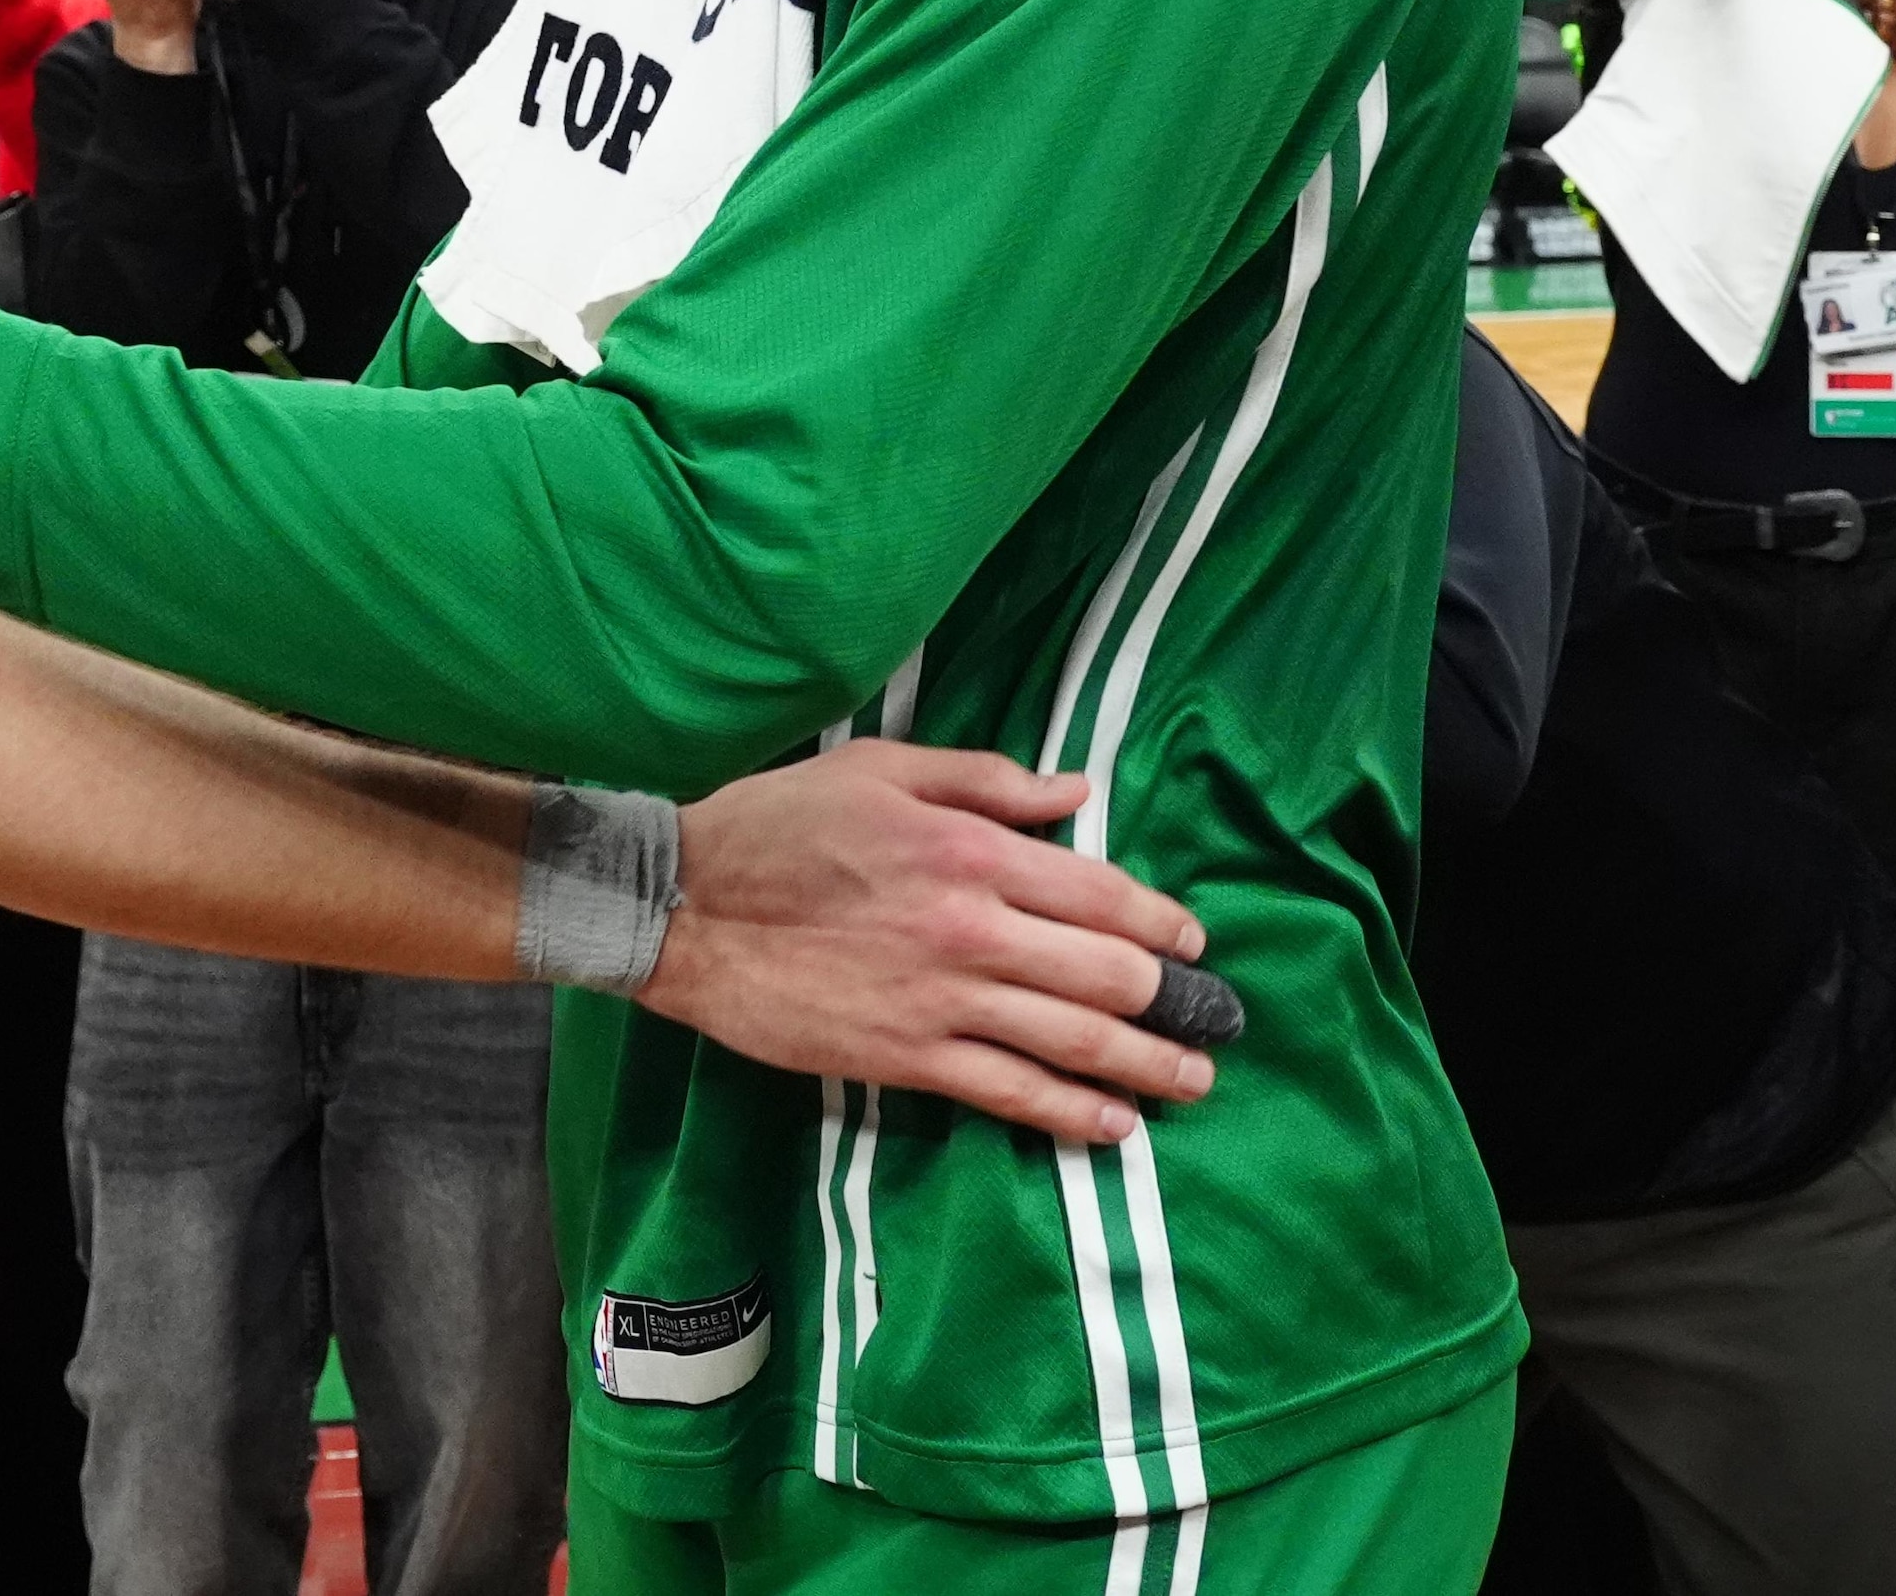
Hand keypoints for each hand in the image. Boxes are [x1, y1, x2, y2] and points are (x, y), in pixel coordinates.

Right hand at [637, 743, 1214, 1147]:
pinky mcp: (907, 1056)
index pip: (1102, 891)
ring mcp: (943, 1001)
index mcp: (973, 850)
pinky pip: (1009, 1093)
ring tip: (1191, 1082)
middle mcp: (974, 929)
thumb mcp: (882, 769)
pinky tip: (1112, 1126)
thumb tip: (1077, 792)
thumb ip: (987, 780)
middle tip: (1212, 1021)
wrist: (683, 906)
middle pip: (1108, 974)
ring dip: (1148, 1066)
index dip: (1161, 922)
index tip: (1192, 943)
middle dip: (1175, 1002)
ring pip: (1075, 1042)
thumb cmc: (777, 824)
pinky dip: (1070, 1114)